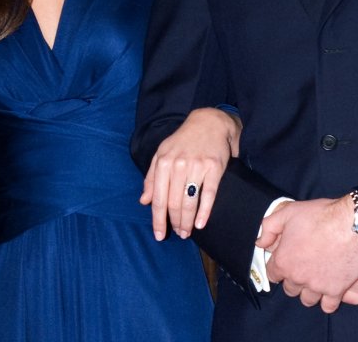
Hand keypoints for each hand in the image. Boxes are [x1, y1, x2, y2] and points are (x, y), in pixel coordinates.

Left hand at [140, 107, 240, 240]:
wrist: (209, 123)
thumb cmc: (182, 142)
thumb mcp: (161, 155)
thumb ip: (151, 178)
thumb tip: (144, 201)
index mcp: (162, 163)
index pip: (158, 198)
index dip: (158, 219)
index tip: (159, 235)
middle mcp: (178, 166)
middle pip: (173, 203)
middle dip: (174, 223)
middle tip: (178, 234)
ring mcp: (196, 167)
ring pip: (189, 201)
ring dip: (187, 221)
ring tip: (187, 232)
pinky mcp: (214, 168)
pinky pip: (209, 194)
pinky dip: (204, 212)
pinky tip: (200, 224)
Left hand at [260, 197, 357, 312]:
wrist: (353, 224)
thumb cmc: (319, 216)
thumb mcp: (287, 213)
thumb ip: (269, 228)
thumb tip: (260, 243)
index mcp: (283, 261)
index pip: (272, 274)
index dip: (278, 268)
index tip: (285, 263)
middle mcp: (298, 277)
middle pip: (290, 289)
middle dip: (293, 280)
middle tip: (302, 270)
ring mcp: (317, 286)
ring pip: (307, 300)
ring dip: (309, 292)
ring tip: (315, 282)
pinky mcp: (337, 290)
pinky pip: (328, 306)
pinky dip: (327, 302)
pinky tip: (329, 292)